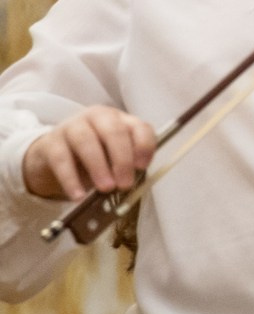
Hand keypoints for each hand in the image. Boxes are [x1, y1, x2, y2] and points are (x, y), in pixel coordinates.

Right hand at [22, 105, 157, 201]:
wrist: (53, 159)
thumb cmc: (93, 157)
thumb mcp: (114, 159)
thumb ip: (126, 165)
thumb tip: (133, 181)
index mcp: (120, 120)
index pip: (139, 127)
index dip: (143, 146)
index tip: (142, 167)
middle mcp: (97, 117)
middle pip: (113, 131)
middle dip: (122, 159)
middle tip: (124, 184)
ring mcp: (71, 126)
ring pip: (86, 141)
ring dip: (98, 166)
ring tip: (105, 188)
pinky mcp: (49, 142)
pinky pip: (61, 159)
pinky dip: (70, 179)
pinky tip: (78, 196)